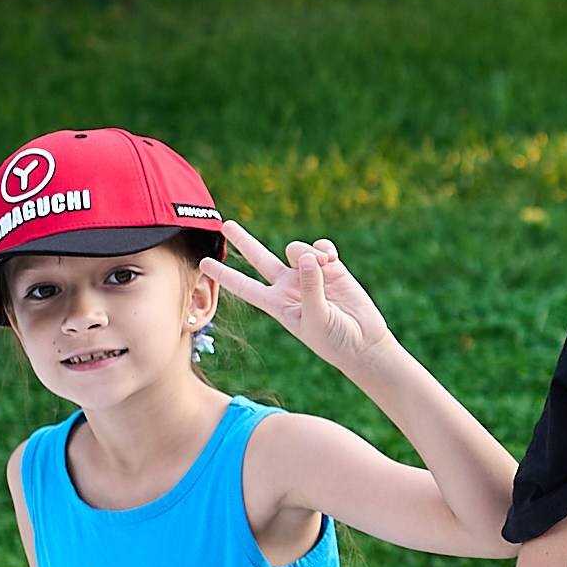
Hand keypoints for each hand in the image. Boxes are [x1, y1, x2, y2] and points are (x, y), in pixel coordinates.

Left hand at [202, 220, 392, 370]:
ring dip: (307, 252)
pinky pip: (320, 247)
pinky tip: (330, 259)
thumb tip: (306, 256)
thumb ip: (309, 287)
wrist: (363, 342)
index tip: (203, 263)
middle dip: (244, 241)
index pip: (244, 286)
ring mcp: (308, 275)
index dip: (224, 275)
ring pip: (295, 249)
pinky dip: (324, 249)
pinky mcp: (331, 269)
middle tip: (225, 224)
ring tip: (323, 265)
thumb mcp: (316, 319)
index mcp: (277, 304)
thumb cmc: (334, 340)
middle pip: (260, 259)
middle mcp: (289, 286)